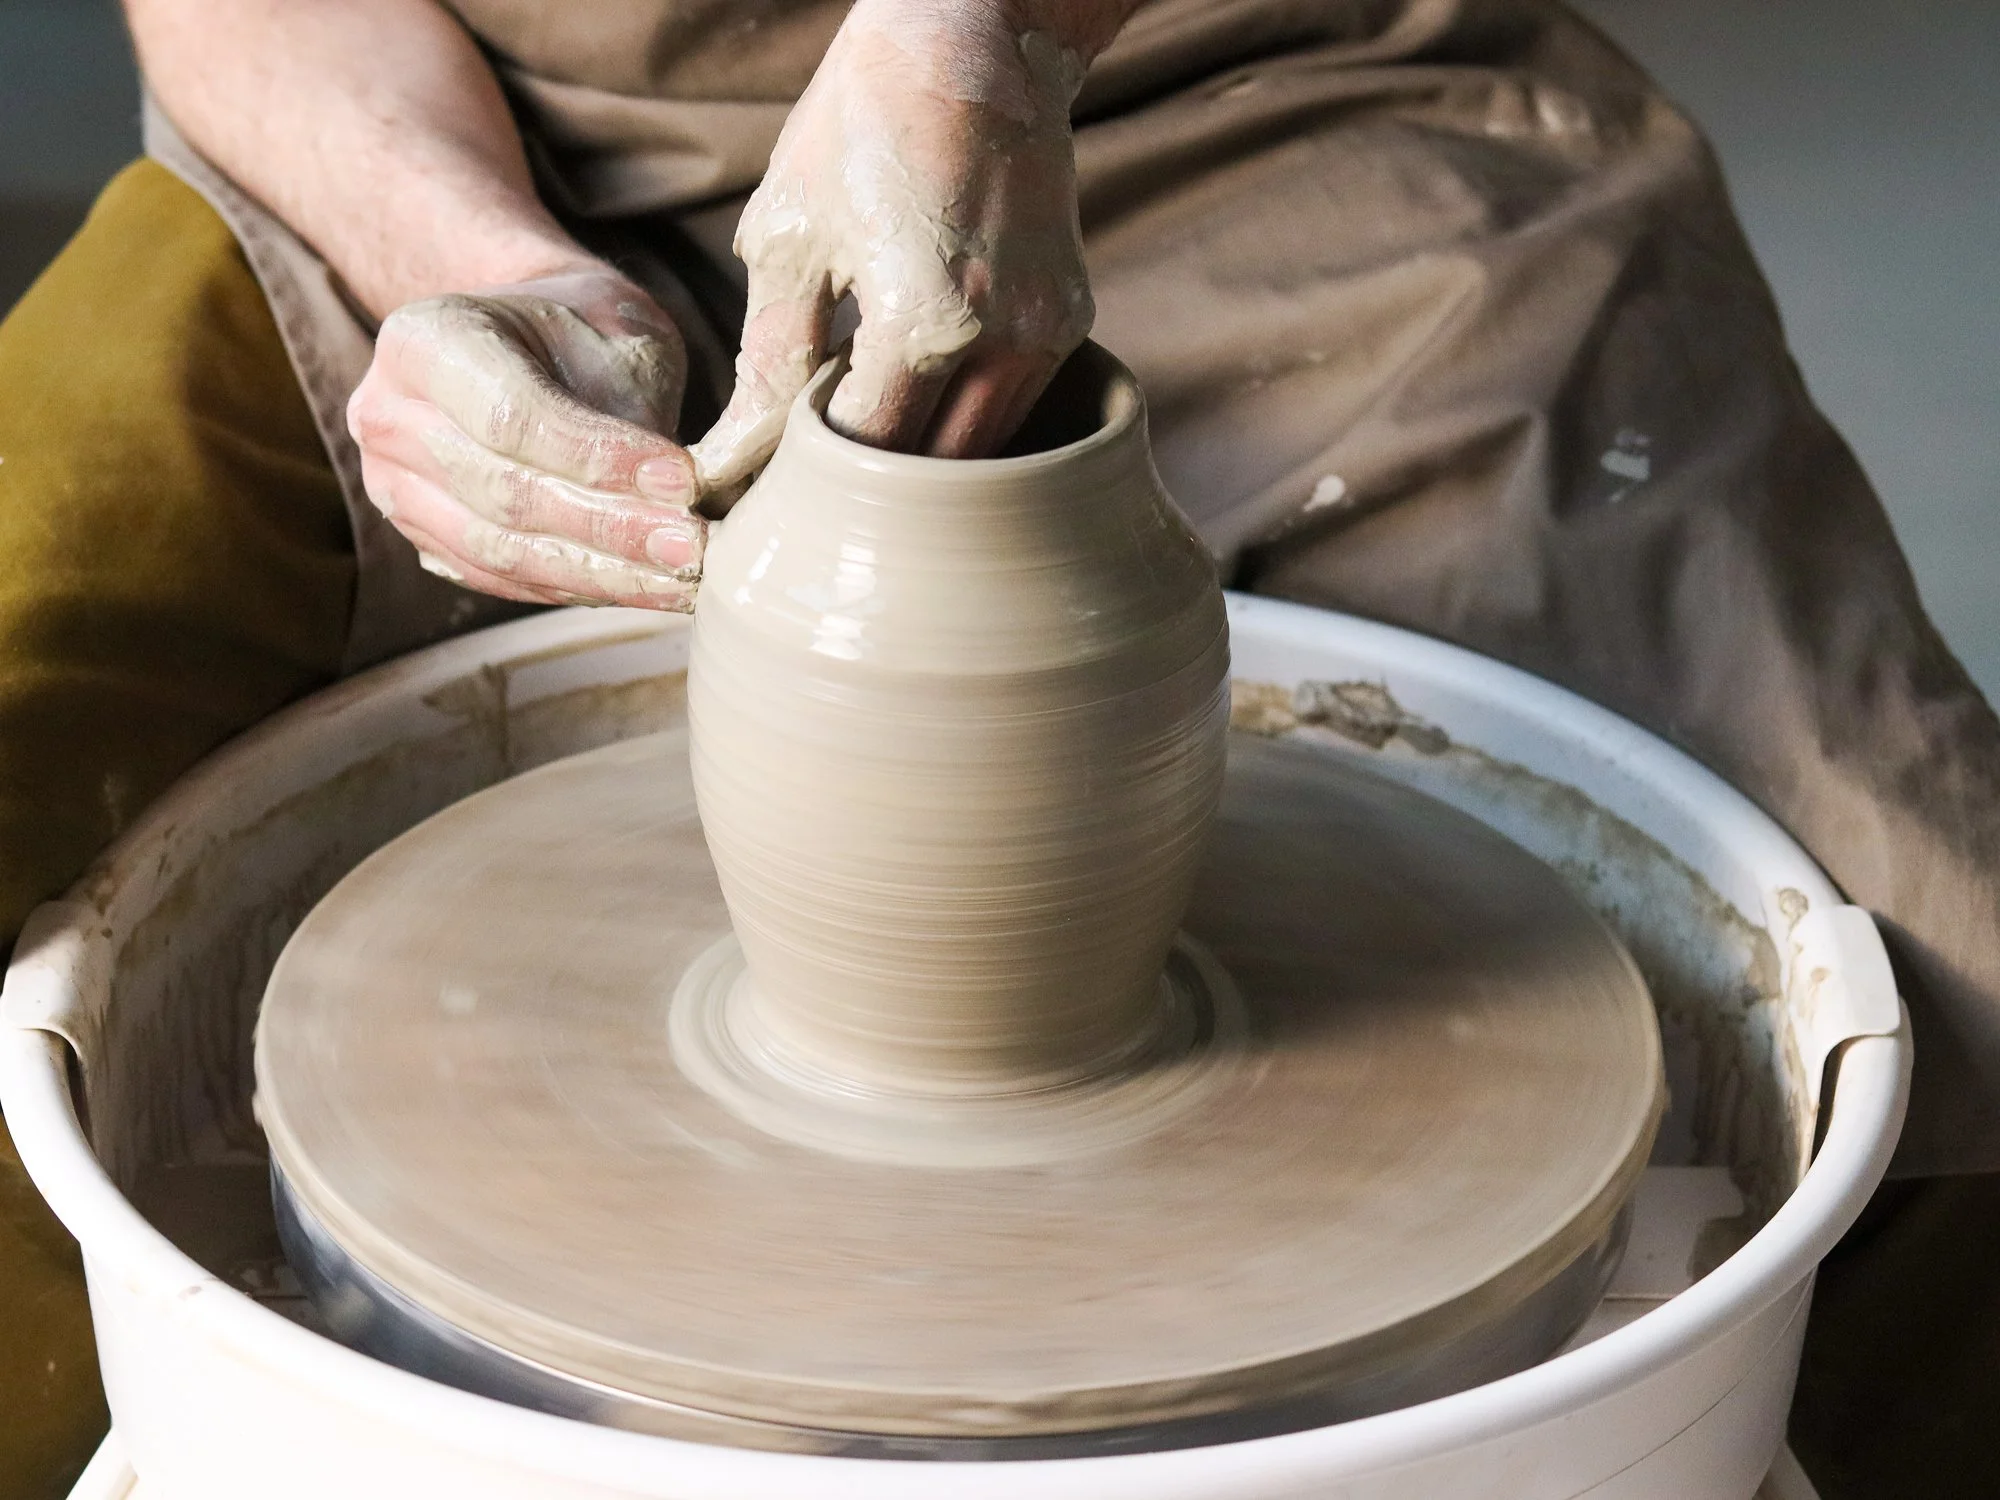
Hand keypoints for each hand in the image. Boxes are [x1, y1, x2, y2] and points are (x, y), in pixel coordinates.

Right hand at [349, 266, 705, 608]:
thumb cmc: (575, 328)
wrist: (525, 342)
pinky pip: (503, 579)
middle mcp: (389, 416)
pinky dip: (580, 588)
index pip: (513, 416)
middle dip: (610, 528)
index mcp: (423, 340)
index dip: (601, 458)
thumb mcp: (613, 328)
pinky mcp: (425, 538)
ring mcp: (395, 486)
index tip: (683, 482)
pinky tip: (646, 588)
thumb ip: (632, 400)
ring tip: (682, 578)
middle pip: (504, 494)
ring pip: (502, 552)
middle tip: (693, 544)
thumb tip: (689, 492)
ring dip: (603, 574)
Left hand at [692, 0, 1098, 493]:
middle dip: (874, 487)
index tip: (773, 481)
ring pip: (984, 455)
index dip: (813, 478)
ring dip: (923, 459)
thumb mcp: (791, 237)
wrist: (976, 40)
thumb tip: (729, 460)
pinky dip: (964, 421)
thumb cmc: (865, 123)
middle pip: (933, 477)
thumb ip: (768, 363)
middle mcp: (1002, 343)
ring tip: (863, 427)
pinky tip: (916, 393)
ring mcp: (1049, 337)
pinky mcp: (1072, 324)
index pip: (866, 457)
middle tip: (816, 473)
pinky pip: (1014, 411)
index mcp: (923, 326)